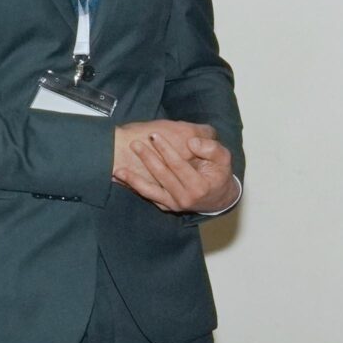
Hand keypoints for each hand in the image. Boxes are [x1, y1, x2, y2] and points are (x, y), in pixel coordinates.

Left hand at [113, 119, 237, 213]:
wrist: (219, 199)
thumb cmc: (220, 174)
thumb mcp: (224, 158)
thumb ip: (211, 148)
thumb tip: (191, 143)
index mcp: (198, 186)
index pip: (178, 165)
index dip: (166, 149)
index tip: (154, 135)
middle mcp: (184, 198)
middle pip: (161, 176)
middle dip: (147, 158)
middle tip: (135, 144)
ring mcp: (174, 205)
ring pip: (150, 191)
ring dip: (133, 180)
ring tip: (118, 169)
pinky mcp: (166, 207)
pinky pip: (148, 196)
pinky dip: (134, 188)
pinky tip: (122, 180)